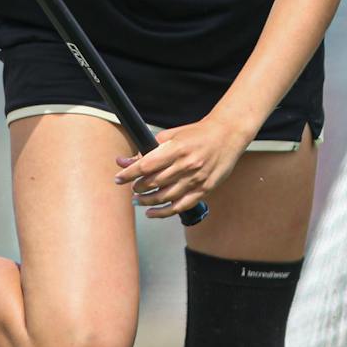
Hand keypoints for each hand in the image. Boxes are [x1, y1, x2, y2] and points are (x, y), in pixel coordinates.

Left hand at [114, 116, 250, 218]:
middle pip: (153, 183)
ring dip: (147, 201)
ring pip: (164, 197)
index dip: (128, 174)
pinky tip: (153, 212)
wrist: (227, 135)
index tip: (119, 179)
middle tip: (132, 188)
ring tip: (138, 200)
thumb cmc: (198, 134)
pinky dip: (163, 212)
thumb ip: (147, 149)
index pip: (145, 166)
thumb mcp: (170, 136)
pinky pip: (180, 206)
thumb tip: (123, 161)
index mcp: (176, 149)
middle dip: (137, 188)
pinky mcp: (204, 189)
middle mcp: (186, 165)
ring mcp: (196, 179)